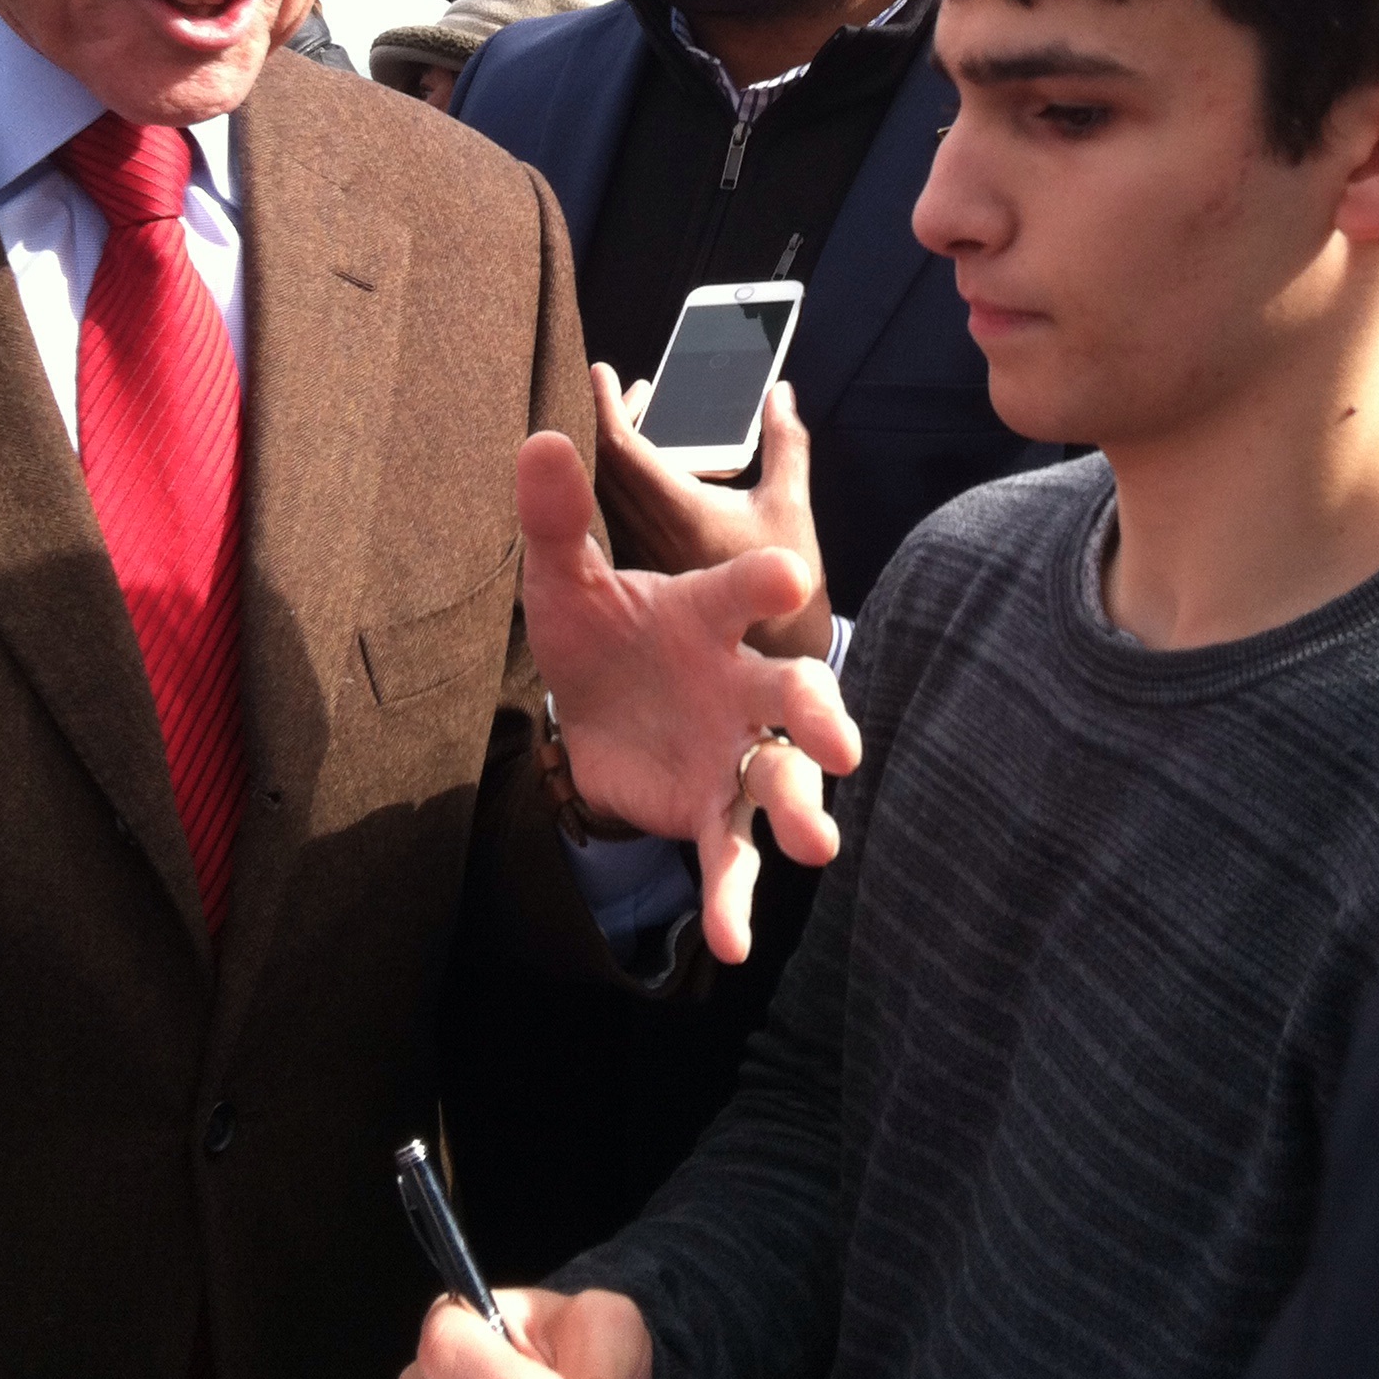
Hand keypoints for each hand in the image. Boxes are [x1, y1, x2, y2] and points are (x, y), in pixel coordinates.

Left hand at [520, 432, 860, 961]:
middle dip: (820, 712)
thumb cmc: (598, 629)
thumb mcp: (562, 578)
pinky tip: (733, 942)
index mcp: (708, 612)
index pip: (743, 589)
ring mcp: (735, 748)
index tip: (785, 577)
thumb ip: (555, 518)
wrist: (592, 707)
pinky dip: (735, 898)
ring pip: (784, 776)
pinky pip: (733, 855)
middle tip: (839, 739)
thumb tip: (538, 436)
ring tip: (820, 843)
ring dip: (806, 806)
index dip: (762, 583)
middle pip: (795, 690)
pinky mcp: (714, 809)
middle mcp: (739, 679)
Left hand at [593, 366, 833, 659]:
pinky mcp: (633, 573)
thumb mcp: (789, 508)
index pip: (619, 447)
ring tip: (635, 419)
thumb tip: (779, 392)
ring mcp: (633, 555)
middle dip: (607, 418)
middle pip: (600, 463)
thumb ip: (784, 445)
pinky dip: (615, 481)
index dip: (603, 404)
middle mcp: (643, 532)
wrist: (768, 663)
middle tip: (630, 393)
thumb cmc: (784, 592)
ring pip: (601, 491)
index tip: (601, 371)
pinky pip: (609, 516)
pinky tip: (637, 471)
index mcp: (676, 510)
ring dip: (610, 450)